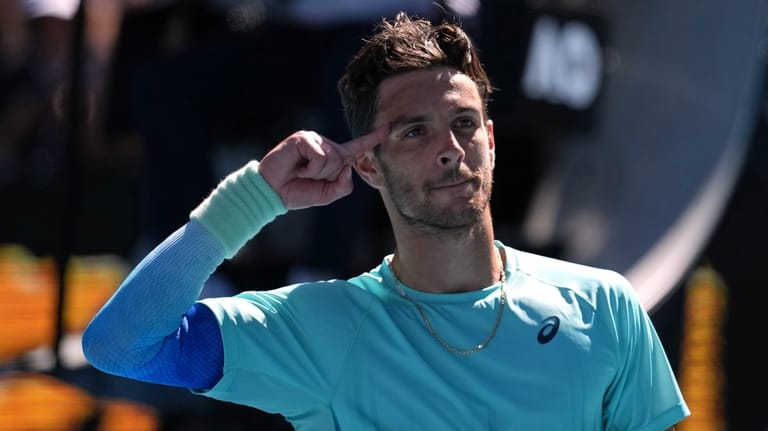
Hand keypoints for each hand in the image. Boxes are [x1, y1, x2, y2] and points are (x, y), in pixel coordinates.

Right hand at [259, 126, 387, 209]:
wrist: (273, 193)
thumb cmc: (298, 192)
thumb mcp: (328, 194)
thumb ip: (343, 185)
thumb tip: (348, 168)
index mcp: (333, 157)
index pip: (356, 147)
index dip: (372, 139)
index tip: (389, 128)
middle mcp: (325, 145)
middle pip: (344, 158)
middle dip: (329, 174)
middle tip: (308, 177)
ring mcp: (313, 139)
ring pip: (333, 157)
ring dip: (318, 172)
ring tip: (301, 172)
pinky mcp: (302, 138)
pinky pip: (320, 156)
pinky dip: (311, 168)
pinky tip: (298, 168)